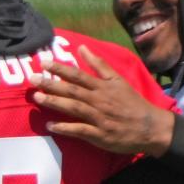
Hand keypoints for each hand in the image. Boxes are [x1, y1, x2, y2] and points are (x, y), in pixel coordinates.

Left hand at [29, 45, 174, 156]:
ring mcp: (99, 118)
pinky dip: (65, 128)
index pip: (78, 75)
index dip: (60, 68)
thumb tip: (82, 47)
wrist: (150, 128)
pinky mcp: (100, 135)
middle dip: (51, 83)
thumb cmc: (132, 103)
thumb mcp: (118, 80)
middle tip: (33, 79)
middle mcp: (99, 100)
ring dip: (55, 102)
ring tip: (37, 97)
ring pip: (74, 108)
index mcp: (103, 87)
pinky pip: (80, 131)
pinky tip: (51, 125)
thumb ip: (99, 64)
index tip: (43, 62)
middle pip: (72, 90)